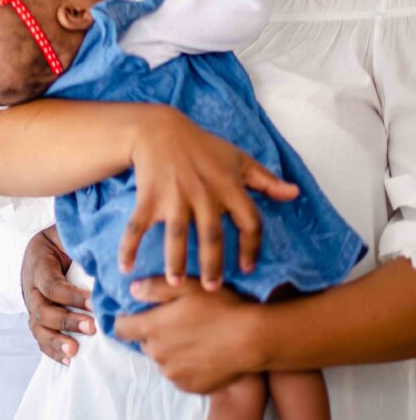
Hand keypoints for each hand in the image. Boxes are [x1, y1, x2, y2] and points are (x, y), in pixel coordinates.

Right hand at [21, 226, 95, 364]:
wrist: (36, 251)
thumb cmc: (57, 241)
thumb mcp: (63, 232)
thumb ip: (78, 238)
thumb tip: (103, 243)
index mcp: (38, 264)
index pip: (51, 284)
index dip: (70, 295)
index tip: (93, 300)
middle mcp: (31, 288)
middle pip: (44, 310)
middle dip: (67, 321)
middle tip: (92, 328)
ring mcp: (33, 306)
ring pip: (39, 328)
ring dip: (57, 341)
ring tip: (74, 352)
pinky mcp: (37, 319)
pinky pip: (40, 338)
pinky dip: (52, 351)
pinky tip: (68, 361)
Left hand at [115, 277, 257, 392]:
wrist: (251, 340)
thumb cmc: (221, 308)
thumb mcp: (188, 287)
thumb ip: (155, 287)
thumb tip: (132, 290)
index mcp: (152, 328)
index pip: (121, 329)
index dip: (125, 320)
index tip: (136, 314)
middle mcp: (158, 354)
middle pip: (145, 342)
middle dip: (155, 332)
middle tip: (178, 321)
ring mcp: (173, 373)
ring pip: (163, 359)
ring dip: (171, 349)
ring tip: (195, 336)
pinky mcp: (189, 387)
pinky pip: (179, 374)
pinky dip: (185, 365)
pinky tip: (203, 352)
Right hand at [118, 107, 298, 288]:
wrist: (160, 130)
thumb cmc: (203, 148)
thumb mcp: (237, 159)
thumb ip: (265, 180)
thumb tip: (294, 194)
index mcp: (228, 186)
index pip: (249, 220)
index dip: (251, 246)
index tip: (248, 268)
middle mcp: (203, 193)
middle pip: (211, 234)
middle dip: (213, 263)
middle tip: (213, 289)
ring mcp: (174, 196)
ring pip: (176, 234)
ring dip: (175, 261)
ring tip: (176, 283)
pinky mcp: (148, 197)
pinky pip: (137, 226)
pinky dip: (128, 247)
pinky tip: (126, 268)